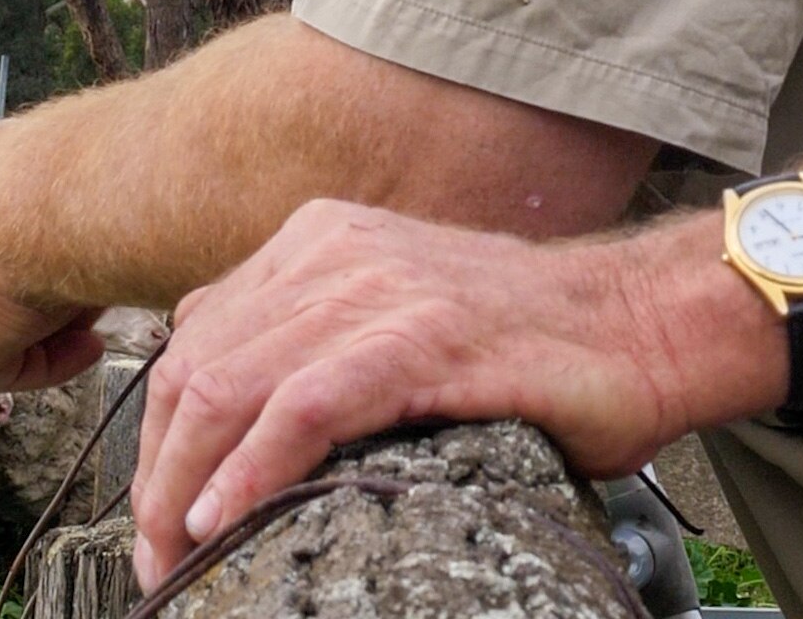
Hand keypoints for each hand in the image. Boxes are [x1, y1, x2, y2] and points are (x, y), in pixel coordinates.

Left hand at [0, 128, 106, 390]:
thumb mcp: (78, 163)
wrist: (60, 190)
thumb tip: (114, 195)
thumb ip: (79, 186)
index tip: (82, 246)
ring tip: (101, 305)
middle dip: (46, 284)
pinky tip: (89, 347)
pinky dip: (50, 364)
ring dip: (52, 321)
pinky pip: (4, 367)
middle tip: (94, 279)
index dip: (41, 244)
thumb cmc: (83, 161)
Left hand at [129, 199, 742, 583]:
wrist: (645, 325)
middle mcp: (335, 251)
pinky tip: (225, 520)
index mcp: (321, 243)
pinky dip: (249, 469)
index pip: (197, 340)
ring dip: (184, 488)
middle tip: (158, 559)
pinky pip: (302, 405)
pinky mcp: (420, 338)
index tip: (161, 518)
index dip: (161, 439)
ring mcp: (378, 289)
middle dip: (157, 476)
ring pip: (228, 386)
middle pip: (196, 368)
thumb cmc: (534, 345)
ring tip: (178, 558)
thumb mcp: (402, 324)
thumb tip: (243, 437)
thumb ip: (325, 352)